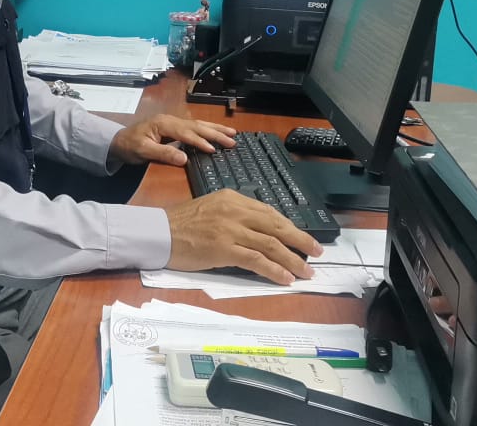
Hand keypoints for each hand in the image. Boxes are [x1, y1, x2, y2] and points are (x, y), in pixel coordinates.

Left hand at [108, 114, 235, 166]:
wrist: (118, 141)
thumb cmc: (129, 146)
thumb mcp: (143, 151)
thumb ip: (163, 154)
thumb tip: (184, 158)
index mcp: (164, 124)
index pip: (186, 133)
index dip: (200, 141)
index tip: (214, 149)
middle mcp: (171, 120)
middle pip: (196, 126)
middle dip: (215, 133)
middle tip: (232, 140)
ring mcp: (173, 122)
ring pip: (198, 124)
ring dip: (215, 129)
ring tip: (232, 133)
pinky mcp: (174, 127)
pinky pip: (194, 127)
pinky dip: (207, 130)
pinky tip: (216, 132)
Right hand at [164, 190, 323, 284]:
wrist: (159, 232)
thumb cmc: (181, 224)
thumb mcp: (213, 208)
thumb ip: (236, 215)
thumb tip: (260, 232)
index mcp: (233, 199)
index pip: (270, 213)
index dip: (290, 227)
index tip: (303, 238)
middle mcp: (235, 211)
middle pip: (277, 226)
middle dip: (301, 240)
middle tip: (317, 252)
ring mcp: (230, 229)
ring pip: (271, 244)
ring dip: (293, 259)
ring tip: (306, 271)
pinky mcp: (224, 248)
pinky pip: (256, 260)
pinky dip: (274, 269)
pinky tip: (285, 277)